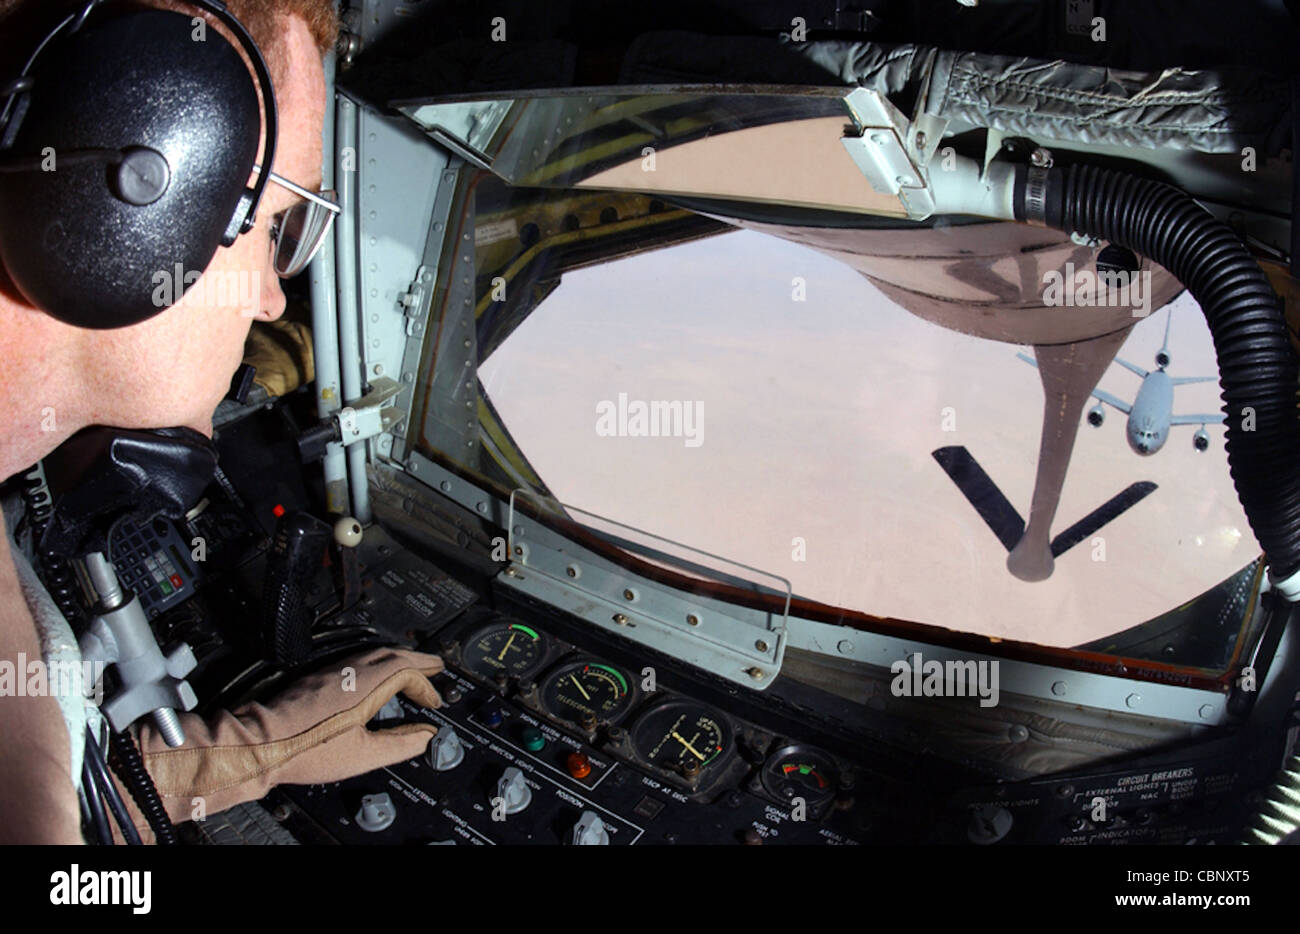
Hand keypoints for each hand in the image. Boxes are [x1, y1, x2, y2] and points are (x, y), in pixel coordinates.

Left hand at [114, 647, 442, 839]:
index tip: (434, 703)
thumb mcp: (362, 755)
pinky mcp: (318, 677)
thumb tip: (424, 737)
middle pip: (393, 654)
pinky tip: (375, 675)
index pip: (407, 673)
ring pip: (374, 653)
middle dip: (418, 660)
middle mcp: (351, 672)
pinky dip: (377, 662)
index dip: (425, 687)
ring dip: (398, 658)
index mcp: (366, 686)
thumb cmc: (306, 749)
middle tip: (436, 666)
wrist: (261, 744)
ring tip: (412, 667)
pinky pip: (358, 659)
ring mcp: (333, 671)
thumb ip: (399, 744)